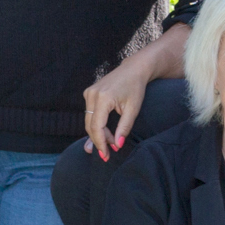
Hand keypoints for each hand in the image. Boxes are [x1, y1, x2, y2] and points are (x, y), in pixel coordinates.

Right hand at [82, 24, 185, 157]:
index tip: (106, 155)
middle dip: (99, 141)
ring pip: (89, 121)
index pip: (97, 127)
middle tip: (108, 153)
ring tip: (111, 142)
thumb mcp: (133, 109)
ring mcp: (88, 93)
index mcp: (103, 98)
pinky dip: (97, 124)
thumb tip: (117, 145)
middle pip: (90, 126)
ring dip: (99, 134)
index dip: (101, 143)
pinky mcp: (89, 93)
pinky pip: (90, 114)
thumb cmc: (136, 87)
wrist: (134, 69)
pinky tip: (106, 132)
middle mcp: (92, 95)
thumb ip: (124, 128)